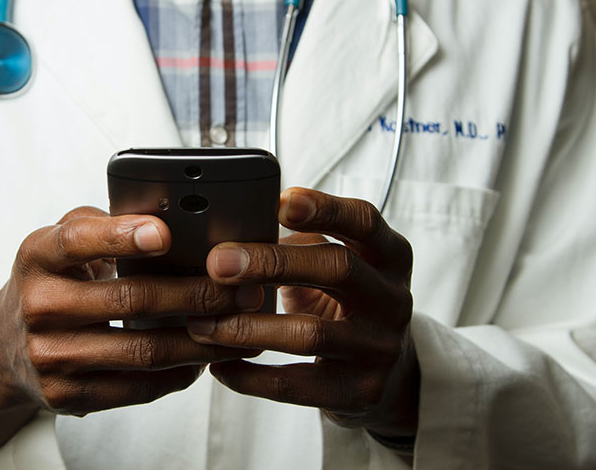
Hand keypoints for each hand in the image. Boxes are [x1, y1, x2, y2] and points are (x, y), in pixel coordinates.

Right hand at [0, 207, 260, 445]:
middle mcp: (39, 306)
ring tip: (241, 327)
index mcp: (37, 256)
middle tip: (243, 289)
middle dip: (197, 294)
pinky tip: (205, 357)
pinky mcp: (66, 395)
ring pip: (143, 351)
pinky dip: (179, 373)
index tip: (165, 233)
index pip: (77, 241)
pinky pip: (136, 387)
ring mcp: (50, 356)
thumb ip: (104, 225)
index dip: (121, 236)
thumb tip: (172, 219)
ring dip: (202, 340)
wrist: (3, 345)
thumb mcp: (60, 242)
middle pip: (130, 300)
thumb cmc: (51, 280)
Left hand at [186, 188, 418, 440]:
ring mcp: (380, 348)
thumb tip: (231, 231)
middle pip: (337, 268)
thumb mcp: (337, 264)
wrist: (389, 373)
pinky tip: (220, 365)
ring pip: (310, 333)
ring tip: (202, 322)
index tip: (280, 202)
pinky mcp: (361, 392)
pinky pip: (296, 385)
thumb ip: (300, 243)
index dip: (325, 208)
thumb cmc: (345, 303)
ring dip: (247, 326)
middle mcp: (393, 298)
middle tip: (218, 263)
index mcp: (388, 255)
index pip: (364, 221)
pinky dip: (250, 376)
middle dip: (271, 262)